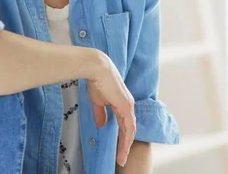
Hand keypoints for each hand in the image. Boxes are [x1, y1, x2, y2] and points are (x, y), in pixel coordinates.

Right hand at [87, 51, 135, 166]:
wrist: (97, 69)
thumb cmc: (97, 81)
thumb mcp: (98, 101)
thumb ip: (101, 113)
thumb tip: (101, 125)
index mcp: (122, 104)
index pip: (125, 124)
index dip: (122, 138)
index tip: (118, 150)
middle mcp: (128, 105)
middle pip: (129, 129)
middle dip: (125, 145)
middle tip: (121, 159)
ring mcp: (128, 106)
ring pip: (130, 130)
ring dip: (126, 145)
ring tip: (122, 158)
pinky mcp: (126, 106)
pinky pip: (128, 126)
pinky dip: (127, 138)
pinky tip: (124, 147)